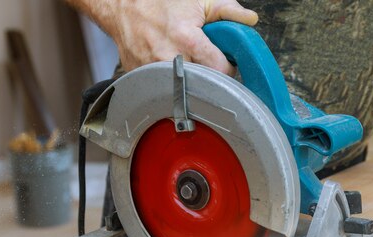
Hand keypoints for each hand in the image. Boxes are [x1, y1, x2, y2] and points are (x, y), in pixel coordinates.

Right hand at [68, 0, 257, 73]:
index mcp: (186, 39)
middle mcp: (168, 58)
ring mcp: (153, 71)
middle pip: (203, 84)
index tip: (225, 62)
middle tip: (208, 65)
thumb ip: (227, 10)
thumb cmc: (159, 4)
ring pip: (184, 91)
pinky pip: (165, 89)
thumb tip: (250, 19)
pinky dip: (172, 83)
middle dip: (210, 77)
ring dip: (191, 82)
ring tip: (189, 65)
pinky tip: (171, 69)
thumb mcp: (197, 1)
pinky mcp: (142, 79)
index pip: (220, 70)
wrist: (122, 8)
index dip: (227, 68)